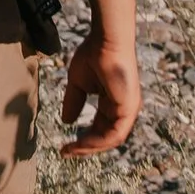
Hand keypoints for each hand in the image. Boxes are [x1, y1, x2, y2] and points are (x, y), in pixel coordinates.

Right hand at [59, 27, 140, 155]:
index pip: (100, 128)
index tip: (65, 145)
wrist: (105, 41)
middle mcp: (123, 109)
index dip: (83, 138)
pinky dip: (99, 141)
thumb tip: (67, 121)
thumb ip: (74, 102)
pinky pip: (115, 134)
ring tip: (72, 150)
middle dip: (85, 147)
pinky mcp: (129, 108)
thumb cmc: (94, 55)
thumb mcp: (78, 84)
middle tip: (66, 152)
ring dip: (91, 147)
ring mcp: (128, 110)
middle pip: (105, 137)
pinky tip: (82, 142)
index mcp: (113, 103)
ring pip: (111, 139)